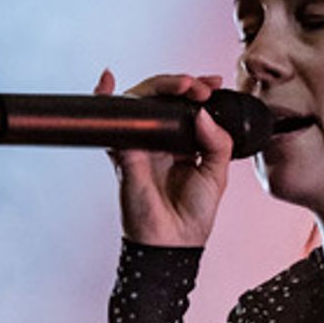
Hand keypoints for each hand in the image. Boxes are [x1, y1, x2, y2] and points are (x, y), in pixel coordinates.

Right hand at [96, 68, 232, 248]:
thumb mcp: (217, 173)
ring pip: (141, 102)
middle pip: (162, 98)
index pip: (184, 106)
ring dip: (159, 85)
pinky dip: (105, 99)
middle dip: (181, 83)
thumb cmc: (193, 215)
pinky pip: (113, 122)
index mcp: (182, 144)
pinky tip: (107, 81)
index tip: (213, 84)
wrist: (173, 242)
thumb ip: (218, 141)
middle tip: (200, 86)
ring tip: (183, 85)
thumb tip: (202, 112)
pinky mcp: (124, 152)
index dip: (196, 90)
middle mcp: (159, 140)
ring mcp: (140, 144)